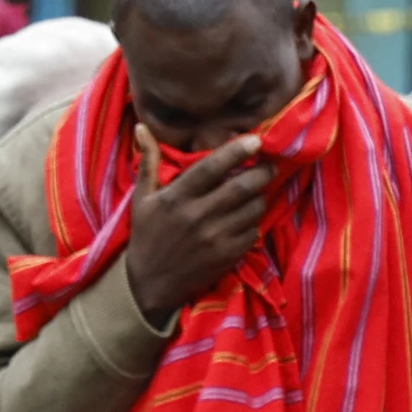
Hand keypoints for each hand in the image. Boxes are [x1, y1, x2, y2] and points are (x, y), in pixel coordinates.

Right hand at [121, 133, 273, 319]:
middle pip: (242, 187)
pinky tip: (247, 219)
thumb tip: (142, 127)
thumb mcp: (142, 198)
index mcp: (177, 197)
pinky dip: (254, 222)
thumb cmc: (146, 236)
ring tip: (257, 192)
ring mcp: (215, 237)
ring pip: (253, 209)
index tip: (256, 140)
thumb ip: (148, 161)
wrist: (150, 284)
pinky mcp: (227, 256)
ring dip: (260, 197)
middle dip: (262, 172)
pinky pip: (253, 232)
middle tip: (270, 165)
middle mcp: (198, 215)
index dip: (236, 151)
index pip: (212, 168)